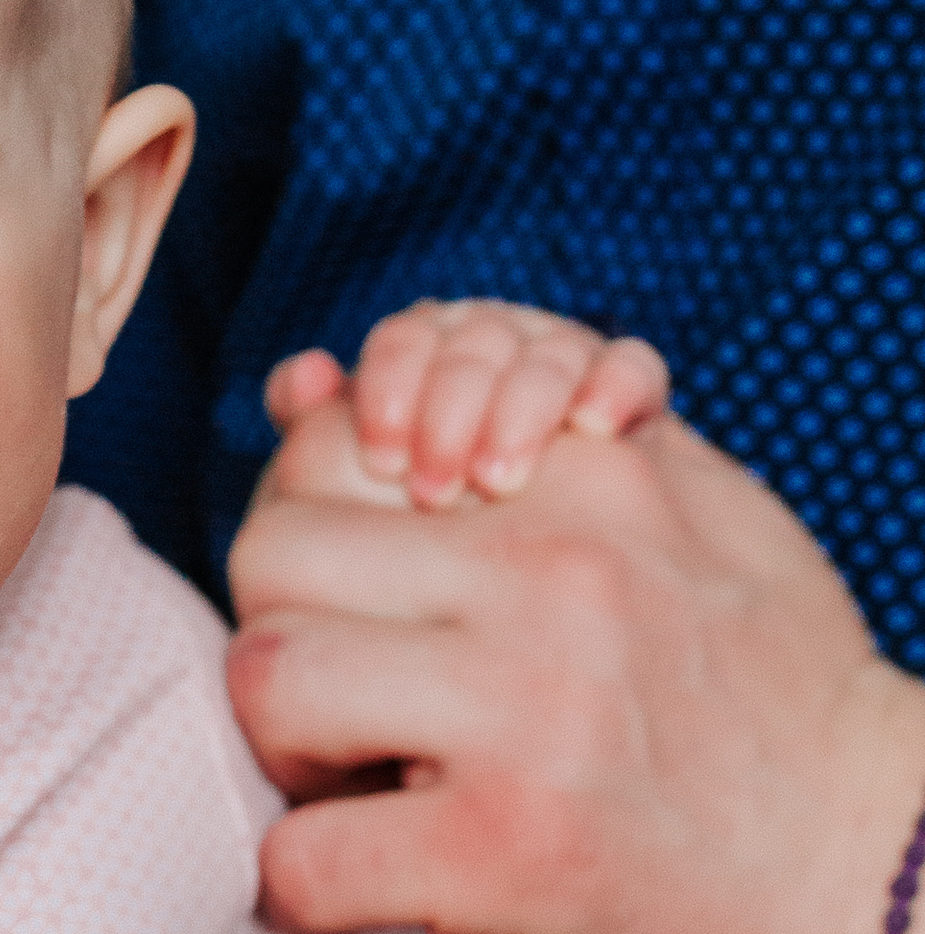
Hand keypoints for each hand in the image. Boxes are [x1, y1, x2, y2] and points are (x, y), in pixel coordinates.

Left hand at [227, 397, 924, 933]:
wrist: (880, 890)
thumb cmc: (774, 703)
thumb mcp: (696, 519)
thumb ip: (531, 434)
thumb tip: (313, 380)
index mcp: (587, 482)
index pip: (334, 445)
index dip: (310, 527)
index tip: (357, 602)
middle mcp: (553, 579)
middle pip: (273, 554)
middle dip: (279, 632)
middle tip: (339, 705)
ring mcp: (525, 718)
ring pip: (264, 681)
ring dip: (283, 752)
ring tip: (354, 787)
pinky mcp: (502, 859)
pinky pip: (302, 859)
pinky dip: (307, 889)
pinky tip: (372, 885)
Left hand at [265, 300, 668, 511]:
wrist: (547, 595)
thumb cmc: (421, 542)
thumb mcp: (356, 497)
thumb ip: (319, 436)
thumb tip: (301, 380)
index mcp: (428, 355)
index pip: (409, 338)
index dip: (391, 385)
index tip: (382, 456)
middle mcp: (496, 347)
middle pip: (478, 340)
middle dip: (452, 406)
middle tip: (433, 489)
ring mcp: (566, 368)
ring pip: (550, 350)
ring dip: (522, 406)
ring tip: (499, 478)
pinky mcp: (631, 401)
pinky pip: (633, 365)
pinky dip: (616, 383)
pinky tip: (595, 424)